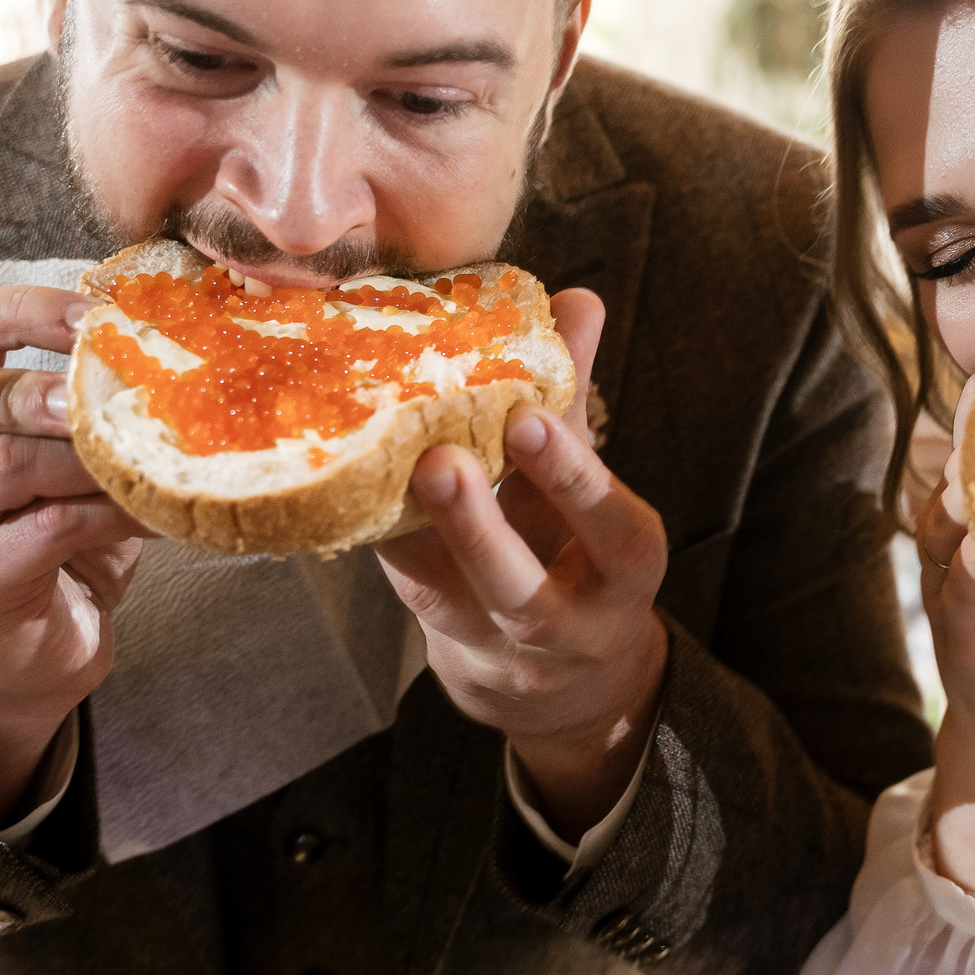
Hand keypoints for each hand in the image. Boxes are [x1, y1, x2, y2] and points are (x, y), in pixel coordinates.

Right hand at [0, 285, 151, 822]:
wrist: (30, 655)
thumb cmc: (56, 536)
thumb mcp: (66, 456)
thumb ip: (92, 400)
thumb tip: (186, 338)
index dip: (19, 308)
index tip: (95, 310)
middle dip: (21, 381)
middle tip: (90, 390)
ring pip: (2, 465)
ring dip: (86, 452)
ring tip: (148, 451)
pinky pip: (49, 528)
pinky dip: (112, 511)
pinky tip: (158, 510)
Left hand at [375, 289, 668, 843]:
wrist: (558, 676)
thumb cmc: (578, 551)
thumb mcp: (594, 489)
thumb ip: (578, 400)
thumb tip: (578, 298)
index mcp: (624, 570)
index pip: (610, 530)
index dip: (572, 478)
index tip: (532, 416)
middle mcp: (564, 622)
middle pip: (522, 588)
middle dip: (481, 526)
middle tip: (441, 457)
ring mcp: (494, 641)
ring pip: (453, 597)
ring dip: (413, 533)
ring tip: (389, 470)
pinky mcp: (438, 631)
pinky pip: (404, 581)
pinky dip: (377, 527)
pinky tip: (350, 474)